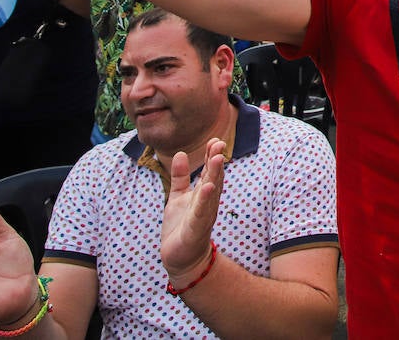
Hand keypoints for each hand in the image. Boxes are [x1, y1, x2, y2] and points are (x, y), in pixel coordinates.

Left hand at [160, 139, 225, 281]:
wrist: (181, 258)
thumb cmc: (181, 226)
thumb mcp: (178, 197)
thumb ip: (180, 176)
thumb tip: (181, 153)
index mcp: (203, 194)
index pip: (209, 172)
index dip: (211, 156)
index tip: (214, 140)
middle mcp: (207, 203)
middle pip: (213, 178)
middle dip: (216, 161)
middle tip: (219, 143)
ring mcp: (203, 215)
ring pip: (211, 192)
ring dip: (215, 175)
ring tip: (217, 158)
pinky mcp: (196, 228)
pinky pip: (201, 212)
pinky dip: (204, 199)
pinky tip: (207, 187)